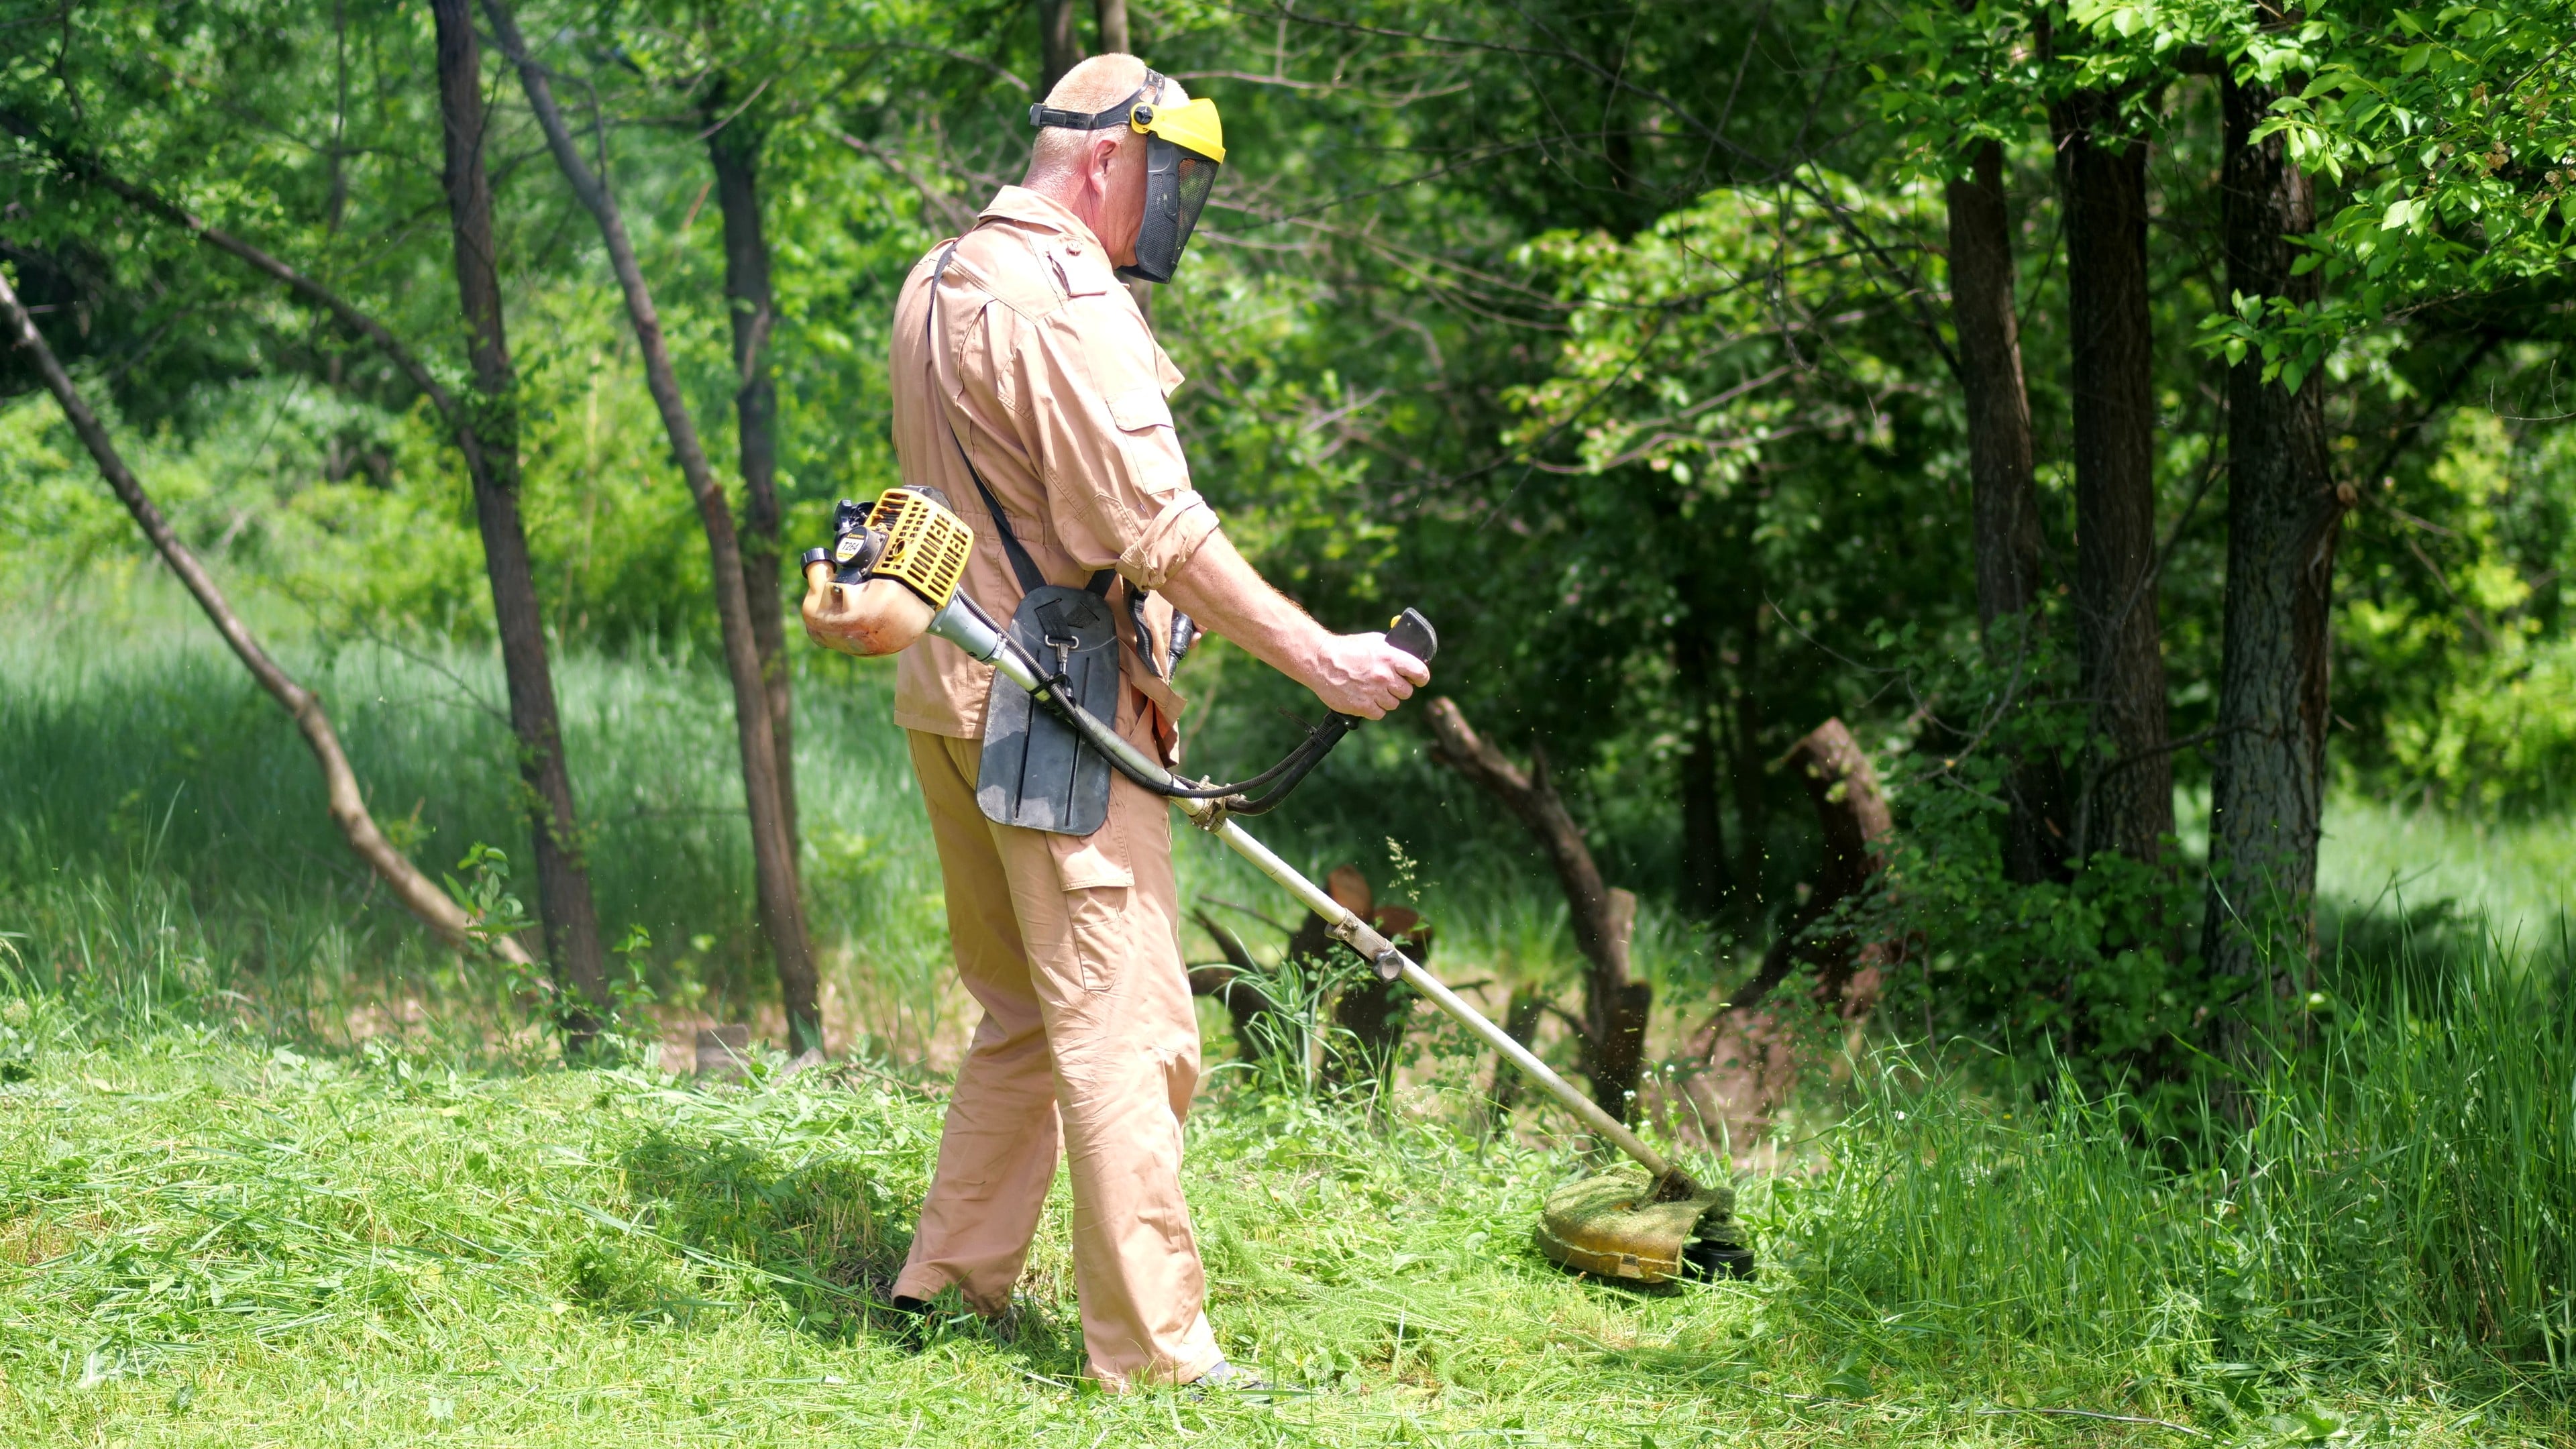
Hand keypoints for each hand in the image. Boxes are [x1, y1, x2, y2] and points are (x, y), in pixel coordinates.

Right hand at [1307, 631, 1431, 719]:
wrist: (1320, 661)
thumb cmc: (1347, 649)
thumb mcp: (1373, 641)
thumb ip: (1392, 650)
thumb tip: (1407, 658)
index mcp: (1390, 658)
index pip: (1420, 673)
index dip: (1421, 677)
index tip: (1417, 679)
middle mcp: (1384, 676)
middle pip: (1407, 692)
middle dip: (1399, 688)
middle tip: (1388, 684)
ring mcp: (1373, 693)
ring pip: (1393, 704)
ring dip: (1386, 699)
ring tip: (1373, 690)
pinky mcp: (1362, 706)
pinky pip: (1379, 714)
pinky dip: (1374, 709)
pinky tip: (1366, 699)